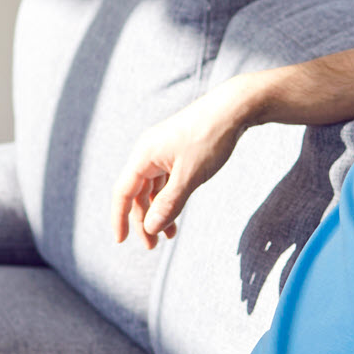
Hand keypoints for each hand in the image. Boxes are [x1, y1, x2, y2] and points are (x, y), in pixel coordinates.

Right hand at [109, 84, 257, 248]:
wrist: (234, 108)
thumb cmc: (210, 138)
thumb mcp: (189, 176)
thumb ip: (169, 204)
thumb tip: (149, 228)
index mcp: (144, 155)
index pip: (123, 192)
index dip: (119, 218)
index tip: (120, 241)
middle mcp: (148, 153)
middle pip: (137, 193)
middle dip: (143, 220)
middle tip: (153, 246)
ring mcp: (163, 152)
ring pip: (153, 188)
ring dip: (158, 212)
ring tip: (168, 235)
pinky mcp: (177, 152)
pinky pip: (165, 181)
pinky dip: (169, 199)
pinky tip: (177, 213)